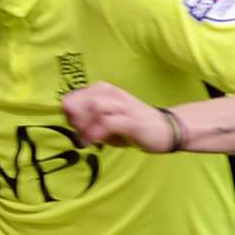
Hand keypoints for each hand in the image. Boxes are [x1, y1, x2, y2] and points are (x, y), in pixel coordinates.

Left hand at [61, 82, 175, 152]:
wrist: (166, 128)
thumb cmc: (132, 126)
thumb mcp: (105, 122)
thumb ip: (87, 121)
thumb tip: (71, 126)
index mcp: (103, 91)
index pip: (72, 97)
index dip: (68, 114)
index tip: (74, 128)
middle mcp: (111, 94)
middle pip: (78, 100)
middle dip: (73, 120)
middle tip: (80, 135)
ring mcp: (121, 106)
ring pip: (91, 106)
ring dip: (82, 125)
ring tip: (86, 140)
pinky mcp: (130, 120)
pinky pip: (106, 122)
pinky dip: (95, 133)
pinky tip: (93, 143)